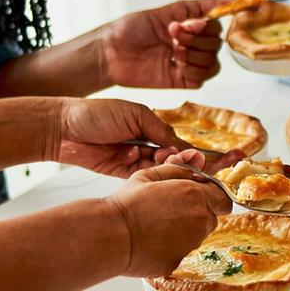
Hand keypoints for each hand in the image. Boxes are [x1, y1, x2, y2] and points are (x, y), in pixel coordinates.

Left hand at [54, 98, 192, 176]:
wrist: (64, 128)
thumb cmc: (96, 113)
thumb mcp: (136, 115)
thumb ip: (161, 131)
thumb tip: (184, 147)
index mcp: (154, 129)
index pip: (184, 144)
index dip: (202, 153)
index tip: (225, 158)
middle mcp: (148, 146)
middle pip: (177, 161)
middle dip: (184, 161)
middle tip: (185, 159)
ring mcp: (137, 161)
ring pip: (162, 170)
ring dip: (162, 163)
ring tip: (155, 154)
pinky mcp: (123, 174)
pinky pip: (142, 177)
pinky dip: (141, 169)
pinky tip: (130, 155)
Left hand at [102, 0, 229, 88]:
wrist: (111, 53)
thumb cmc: (130, 30)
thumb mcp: (165, 11)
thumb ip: (196, 8)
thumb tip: (226, 1)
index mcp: (188, 28)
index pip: (215, 28)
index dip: (205, 27)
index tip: (185, 24)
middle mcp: (190, 45)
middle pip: (216, 45)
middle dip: (196, 40)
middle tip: (173, 36)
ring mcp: (187, 63)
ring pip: (212, 63)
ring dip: (195, 56)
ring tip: (174, 52)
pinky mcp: (181, 81)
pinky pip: (202, 79)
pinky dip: (193, 71)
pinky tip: (175, 65)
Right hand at [104, 159, 232, 277]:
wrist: (110, 235)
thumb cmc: (127, 203)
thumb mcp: (151, 175)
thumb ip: (179, 168)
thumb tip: (196, 160)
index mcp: (195, 194)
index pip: (223, 198)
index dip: (210, 197)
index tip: (195, 197)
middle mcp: (200, 218)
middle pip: (212, 217)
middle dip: (199, 213)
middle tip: (173, 211)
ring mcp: (191, 242)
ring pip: (199, 235)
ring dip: (187, 230)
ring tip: (159, 226)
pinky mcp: (180, 260)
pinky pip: (183, 251)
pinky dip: (173, 247)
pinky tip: (154, 241)